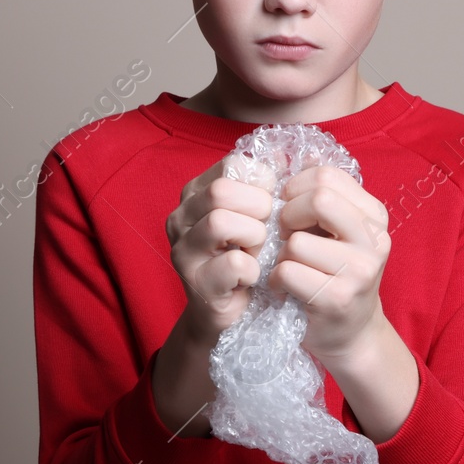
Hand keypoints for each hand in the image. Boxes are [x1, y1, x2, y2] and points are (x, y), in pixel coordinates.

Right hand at [165, 155, 276, 348]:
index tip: (268, 205)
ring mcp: (183, 251)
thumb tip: (283, 152)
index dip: (261, 183)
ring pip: (221, 222)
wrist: (232, 312)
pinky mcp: (197, 284)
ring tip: (259, 252)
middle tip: (267, 229)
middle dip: (257, 208)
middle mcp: (180, 217)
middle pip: (221, 190)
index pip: (232, 164)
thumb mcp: (253, 215)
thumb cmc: (246, 257)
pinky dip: (254, 270)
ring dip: (254, 237)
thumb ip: (264, 185)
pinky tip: (253, 277)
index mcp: (194, 193)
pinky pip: (234, 265)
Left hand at [268, 162, 391, 366]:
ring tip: (288, 265)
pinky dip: (276, 279)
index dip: (294, 188)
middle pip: (317, 199)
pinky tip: (284, 287)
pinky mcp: (337, 299)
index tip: (289, 207)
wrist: (349, 332)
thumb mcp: (335, 229)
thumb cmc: (333, 273)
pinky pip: (287, 272)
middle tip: (284, 234)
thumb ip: (322, 192)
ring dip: (280, 254)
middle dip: (287, 215)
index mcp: (374, 216)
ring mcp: (360, 272)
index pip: (326, 176)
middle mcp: (375, 241)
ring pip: (296, 241)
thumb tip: (304, 150)